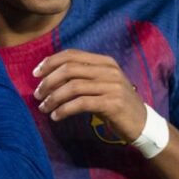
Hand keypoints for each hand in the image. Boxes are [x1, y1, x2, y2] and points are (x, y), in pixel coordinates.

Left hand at [32, 49, 146, 141]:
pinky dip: (64, 110)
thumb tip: (48, 77)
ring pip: (73, 87)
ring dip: (53, 98)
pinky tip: (56, 116)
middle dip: (48, 82)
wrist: (142, 123)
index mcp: (104, 61)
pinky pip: (81, 103)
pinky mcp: (112, 104)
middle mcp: (109, 70)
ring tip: (43, 108)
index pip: (72, 55)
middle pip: (69, 69)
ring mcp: (112, 86)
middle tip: (37, 95)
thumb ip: (81, 76)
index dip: (50, 62)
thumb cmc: (116, 104)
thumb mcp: (101, 84)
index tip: (36, 74)